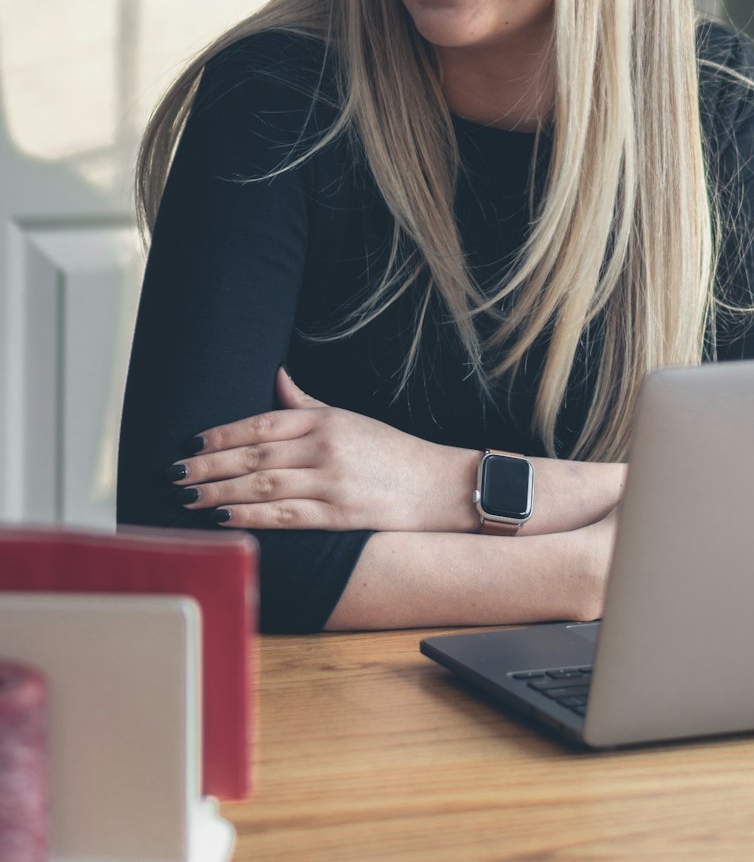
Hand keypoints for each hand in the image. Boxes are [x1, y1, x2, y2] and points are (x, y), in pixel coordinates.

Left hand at [168, 367, 476, 532]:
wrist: (440, 487)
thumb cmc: (393, 453)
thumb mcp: (351, 419)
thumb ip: (308, 403)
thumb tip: (277, 377)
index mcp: (326, 420)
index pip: (263, 423)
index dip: (223, 434)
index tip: (191, 441)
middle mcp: (325, 446)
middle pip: (255, 455)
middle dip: (209, 465)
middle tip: (173, 472)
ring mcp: (332, 481)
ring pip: (263, 485)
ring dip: (219, 492)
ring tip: (186, 498)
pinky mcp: (339, 515)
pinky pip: (285, 515)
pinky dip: (250, 516)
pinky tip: (223, 518)